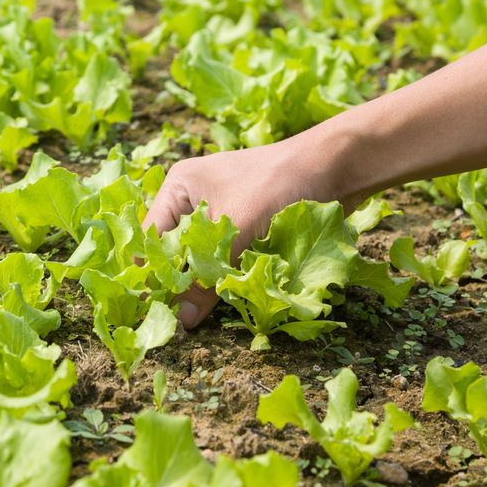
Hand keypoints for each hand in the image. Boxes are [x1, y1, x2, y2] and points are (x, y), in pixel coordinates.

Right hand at [142, 130, 360, 328]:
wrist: (336, 166)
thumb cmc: (279, 182)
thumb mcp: (238, 230)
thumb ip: (208, 278)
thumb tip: (182, 320)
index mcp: (179, 188)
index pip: (150, 240)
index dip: (152, 276)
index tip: (157, 311)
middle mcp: (193, 200)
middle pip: (173, 252)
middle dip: (180, 283)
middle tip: (182, 318)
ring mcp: (220, 214)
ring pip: (201, 260)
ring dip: (207, 283)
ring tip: (202, 313)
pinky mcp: (245, 228)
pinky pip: (226, 260)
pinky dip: (228, 277)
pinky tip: (229, 297)